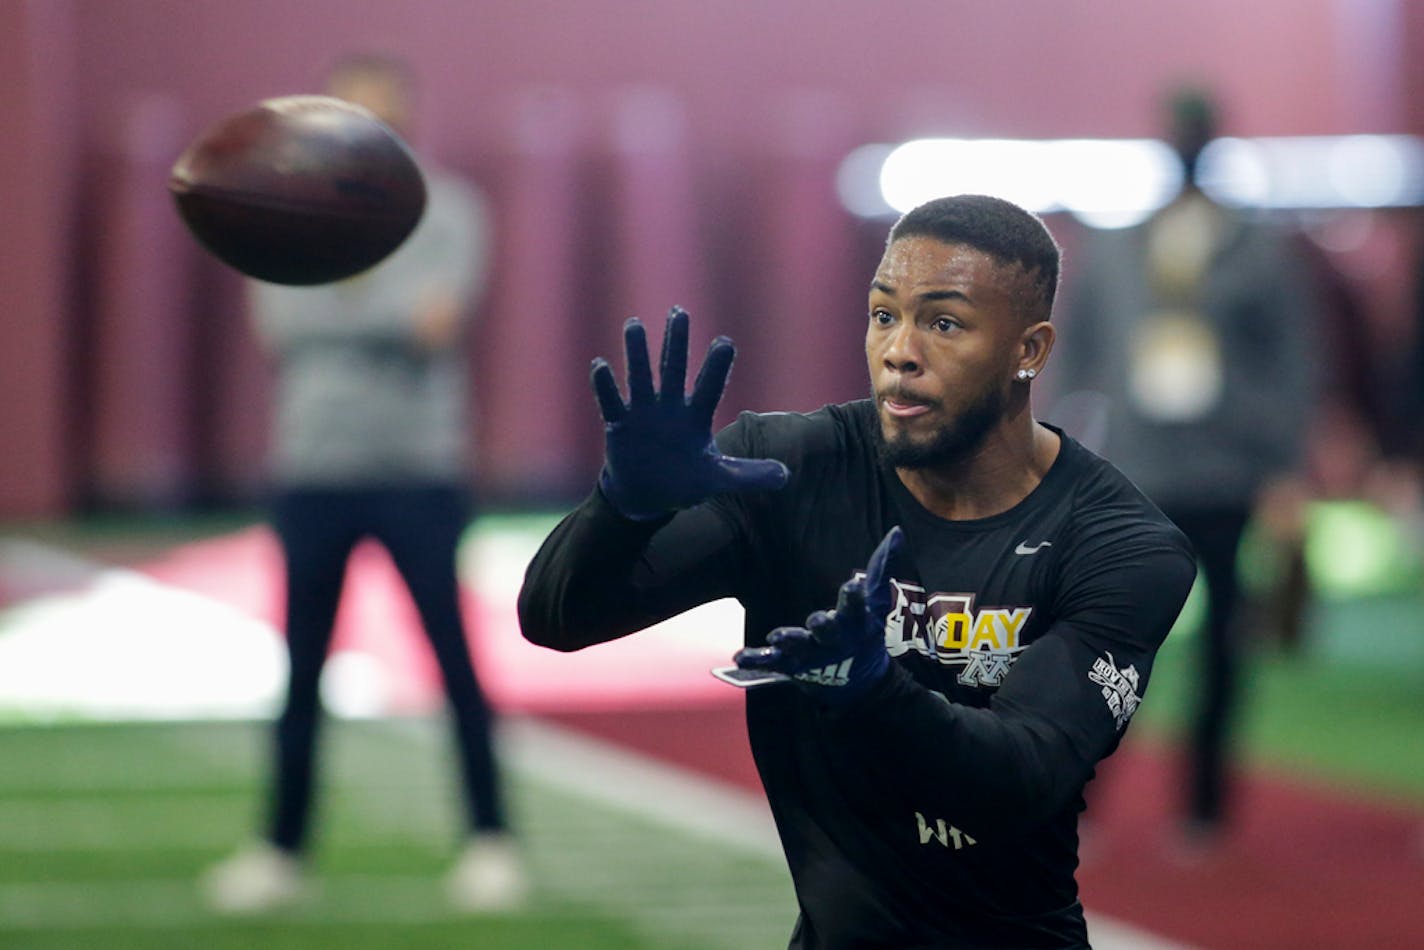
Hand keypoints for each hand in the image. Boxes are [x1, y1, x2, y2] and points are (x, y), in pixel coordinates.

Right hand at [591, 307, 789, 520]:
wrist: (647, 495)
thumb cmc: (685, 481)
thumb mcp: (718, 479)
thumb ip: (749, 475)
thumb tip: (786, 476)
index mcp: (696, 418)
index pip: (709, 388)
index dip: (717, 367)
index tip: (725, 342)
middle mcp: (670, 408)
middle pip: (674, 370)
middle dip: (676, 342)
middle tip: (679, 312)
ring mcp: (643, 413)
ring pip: (640, 377)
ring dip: (637, 353)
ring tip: (634, 324)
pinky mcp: (620, 424)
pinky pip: (612, 402)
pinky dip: (605, 386)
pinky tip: (600, 364)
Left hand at [731, 526, 903, 702]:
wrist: (858, 683)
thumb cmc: (863, 633)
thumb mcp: (875, 602)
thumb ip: (882, 567)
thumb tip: (897, 531)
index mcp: (854, 623)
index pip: (856, 608)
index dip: (854, 598)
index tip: (852, 585)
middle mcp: (834, 641)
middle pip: (828, 632)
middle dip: (823, 626)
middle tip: (817, 620)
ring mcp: (812, 655)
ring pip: (800, 648)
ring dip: (789, 642)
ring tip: (776, 637)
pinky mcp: (791, 666)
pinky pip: (772, 663)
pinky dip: (757, 661)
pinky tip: (739, 657)